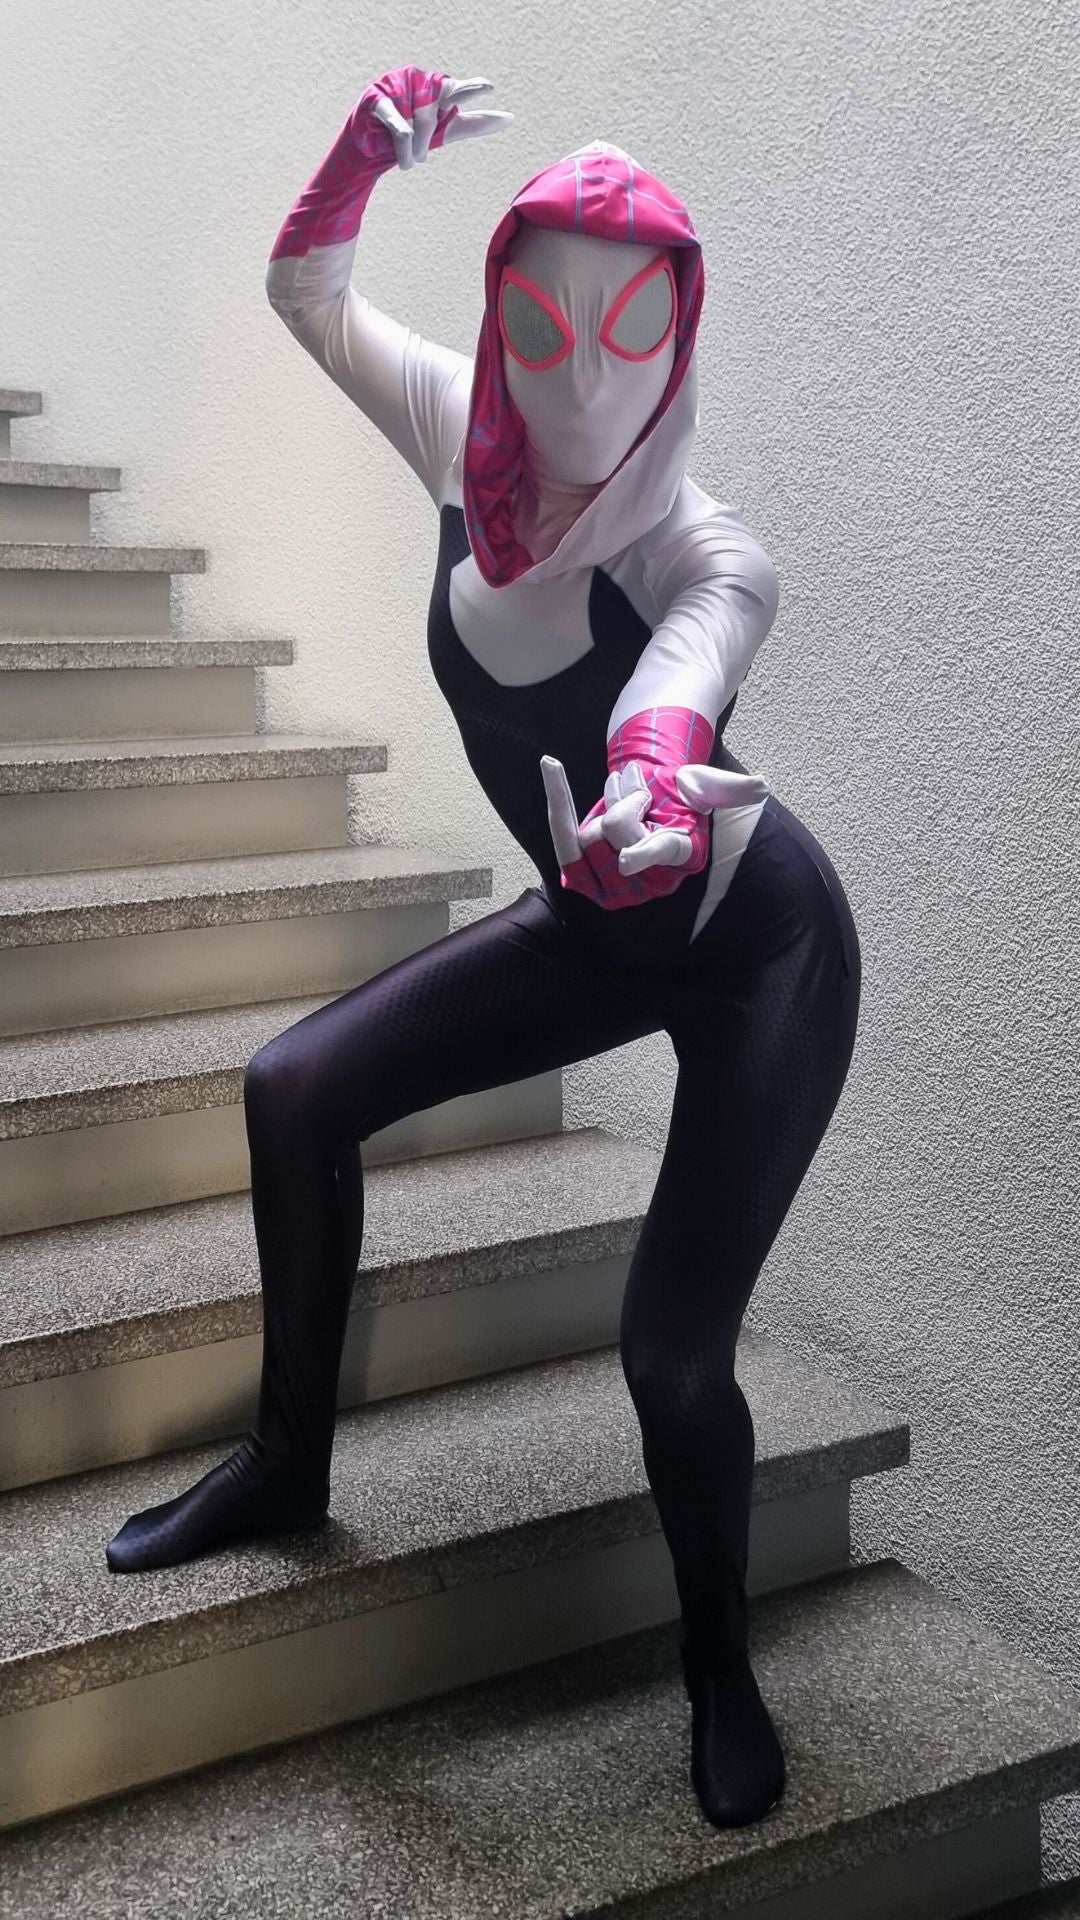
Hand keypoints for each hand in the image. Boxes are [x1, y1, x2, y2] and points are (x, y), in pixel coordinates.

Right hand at [369, 71, 513, 167]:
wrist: (373, 145)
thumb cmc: (414, 134)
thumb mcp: (447, 130)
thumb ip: (476, 123)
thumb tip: (511, 118)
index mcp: (439, 89)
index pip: (458, 91)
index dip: (471, 90)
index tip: (489, 88)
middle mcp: (421, 83)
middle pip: (435, 113)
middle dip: (431, 134)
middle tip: (435, 141)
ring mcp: (398, 87)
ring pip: (416, 125)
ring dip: (411, 150)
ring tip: (405, 156)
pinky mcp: (377, 98)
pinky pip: (395, 120)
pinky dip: (401, 132)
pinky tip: (405, 134)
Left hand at [541, 753, 769, 910]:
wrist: (646, 793)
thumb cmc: (678, 789)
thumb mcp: (707, 783)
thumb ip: (730, 787)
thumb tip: (758, 786)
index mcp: (680, 855)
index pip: (661, 853)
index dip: (645, 855)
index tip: (627, 858)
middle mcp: (646, 878)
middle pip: (616, 833)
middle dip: (624, 803)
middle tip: (641, 794)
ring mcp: (610, 882)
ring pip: (589, 836)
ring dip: (602, 808)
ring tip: (622, 803)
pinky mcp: (581, 872)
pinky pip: (563, 838)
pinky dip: (557, 801)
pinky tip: (552, 766)